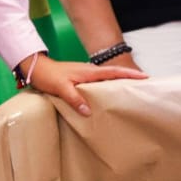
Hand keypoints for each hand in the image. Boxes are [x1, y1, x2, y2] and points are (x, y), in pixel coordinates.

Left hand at [23, 55, 144, 116]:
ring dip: (118, 85)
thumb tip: (88, 111)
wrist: (36, 70)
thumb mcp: (61, 88)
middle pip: (114, 75)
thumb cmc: (48, 76)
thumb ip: (75, 99)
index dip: (129, 74)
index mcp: (89, 71)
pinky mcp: (80, 81)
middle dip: (129, 80)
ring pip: (106, 81)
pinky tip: (107, 100)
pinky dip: (106, 90)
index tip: (145, 77)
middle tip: (143, 88)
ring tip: (130, 96)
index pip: (113, 72)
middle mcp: (89, 72)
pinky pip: (97, 86)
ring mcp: (85, 76)